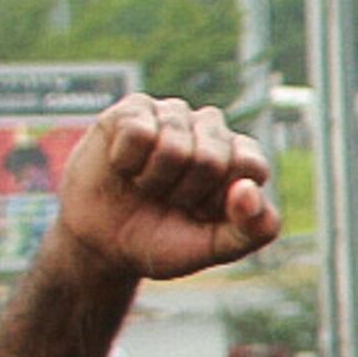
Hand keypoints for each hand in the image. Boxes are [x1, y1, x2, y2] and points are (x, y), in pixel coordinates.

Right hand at [53, 99, 279, 283]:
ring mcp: (174, 115)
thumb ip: (254, 229)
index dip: (220, 198)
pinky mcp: (134, 109)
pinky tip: (124, 166)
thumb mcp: (217, 247)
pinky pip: (138, 132)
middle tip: (169, 199)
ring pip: (173, 145)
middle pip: (211, 158)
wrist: (104, 244)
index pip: (251, 165)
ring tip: (146, 184)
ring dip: (154, 179)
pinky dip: (127, 161)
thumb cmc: (165, 240)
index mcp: (242, 158)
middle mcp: (212, 130)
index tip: (202, 211)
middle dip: (186, 192)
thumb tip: (248, 188)